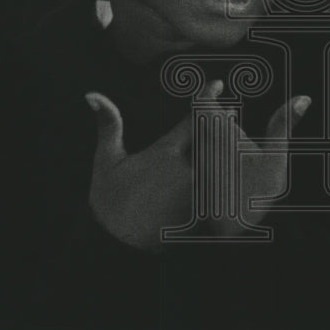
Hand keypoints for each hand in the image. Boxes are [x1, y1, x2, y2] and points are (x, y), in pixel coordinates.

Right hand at [86, 84, 310, 247]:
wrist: (116, 246)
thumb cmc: (110, 201)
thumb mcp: (107, 161)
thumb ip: (108, 125)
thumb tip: (92, 95)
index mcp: (164, 154)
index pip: (193, 120)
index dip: (207, 99)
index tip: (218, 84)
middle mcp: (185, 172)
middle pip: (216, 140)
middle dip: (224, 124)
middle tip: (230, 112)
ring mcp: (197, 193)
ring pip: (224, 164)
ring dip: (231, 150)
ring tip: (236, 138)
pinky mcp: (202, 213)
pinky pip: (223, 191)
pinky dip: (229, 179)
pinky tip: (234, 174)